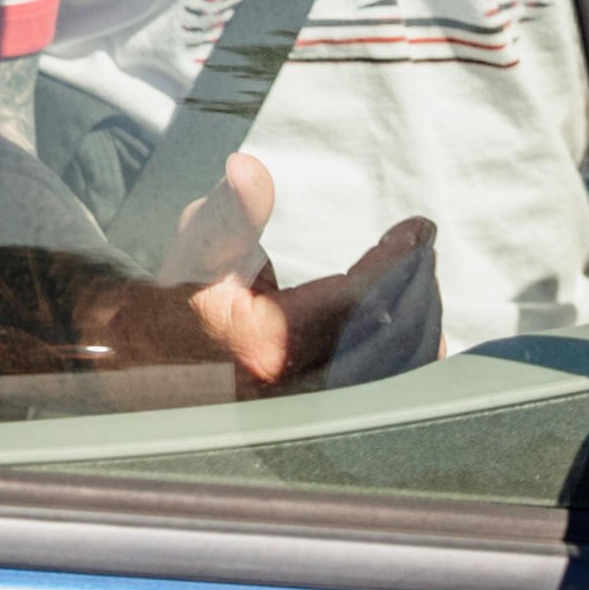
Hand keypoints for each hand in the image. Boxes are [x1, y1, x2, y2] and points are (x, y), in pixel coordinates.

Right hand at [146, 151, 433, 394]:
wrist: (166, 358)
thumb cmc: (191, 292)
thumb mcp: (202, 244)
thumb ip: (230, 211)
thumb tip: (247, 170)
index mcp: (265, 341)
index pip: (357, 298)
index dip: (395, 260)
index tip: (419, 228)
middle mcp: (293, 386)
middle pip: (388, 334)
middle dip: (414, 284)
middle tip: (422, 246)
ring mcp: (313, 409)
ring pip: (395, 368)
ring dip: (420, 317)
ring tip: (421, 275)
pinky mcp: (328, 418)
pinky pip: (387, 389)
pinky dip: (411, 353)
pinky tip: (418, 324)